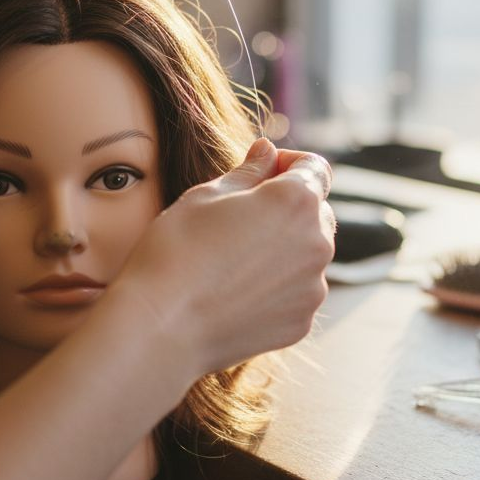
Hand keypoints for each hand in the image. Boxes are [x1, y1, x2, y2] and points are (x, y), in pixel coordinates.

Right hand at [120, 139, 334, 375]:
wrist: (161, 326)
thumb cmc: (176, 251)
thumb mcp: (206, 196)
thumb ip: (249, 171)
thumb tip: (267, 152)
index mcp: (297, 201)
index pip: (315, 168)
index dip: (289, 164)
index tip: (263, 172)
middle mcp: (318, 242)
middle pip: (316, 213)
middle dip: (288, 209)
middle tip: (241, 219)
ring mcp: (314, 287)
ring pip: (307, 255)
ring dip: (284, 250)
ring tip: (233, 262)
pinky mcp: (301, 321)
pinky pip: (296, 293)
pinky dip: (277, 288)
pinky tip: (236, 293)